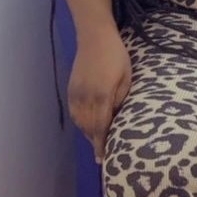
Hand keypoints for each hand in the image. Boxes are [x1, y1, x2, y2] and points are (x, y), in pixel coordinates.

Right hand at [67, 23, 131, 163]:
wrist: (94, 37)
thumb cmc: (117, 56)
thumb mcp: (126, 79)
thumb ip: (119, 100)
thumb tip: (114, 119)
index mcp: (102, 96)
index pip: (100, 127)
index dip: (101, 144)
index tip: (103, 159)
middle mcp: (86, 98)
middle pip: (88, 127)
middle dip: (95, 142)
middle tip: (102, 154)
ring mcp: (76, 93)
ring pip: (79, 121)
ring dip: (87, 133)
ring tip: (96, 141)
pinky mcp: (71, 89)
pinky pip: (74, 112)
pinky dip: (80, 122)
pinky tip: (87, 125)